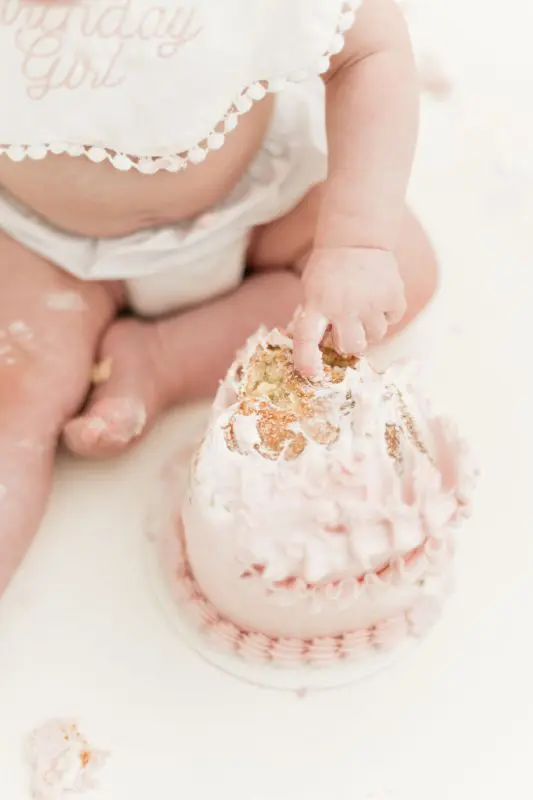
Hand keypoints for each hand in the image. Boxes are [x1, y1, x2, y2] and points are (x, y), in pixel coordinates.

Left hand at [293, 247, 405, 377]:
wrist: (357, 238)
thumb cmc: (328, 269)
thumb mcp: (311, 290)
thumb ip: (309, 316)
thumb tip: (301, 344)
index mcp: (317, 303)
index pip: (306, 337)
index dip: (306, 359)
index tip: (310, 372)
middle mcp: (343, 305)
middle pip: (351, 346)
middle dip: (349, 342)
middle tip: (348, 327)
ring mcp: (370, 301)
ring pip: (376, 336)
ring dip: (370, 328)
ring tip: (364, 308)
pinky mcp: (393, 295)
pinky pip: (393, 319)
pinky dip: (387, 313)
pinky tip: (378, 297)